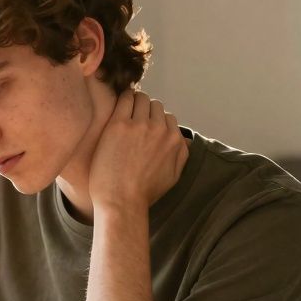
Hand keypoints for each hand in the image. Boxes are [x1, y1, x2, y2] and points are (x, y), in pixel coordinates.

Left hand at [89, 90, 188, 214]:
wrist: (121, 202)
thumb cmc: (144, 193)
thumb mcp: (173, 177)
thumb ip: (181, 155)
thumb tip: (182, 139)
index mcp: (175, 140)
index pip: (168, 117)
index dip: (156, 121)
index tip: (145, 125)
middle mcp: (160, 130)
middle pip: (155, 105)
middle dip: (145, 109)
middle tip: (133, 117)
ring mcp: (139, 125)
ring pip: (141, 98)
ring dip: (134, 101)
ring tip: (125, 111)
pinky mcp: (119, 124)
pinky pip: (124, 99)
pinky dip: (123, 97)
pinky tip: (117, 103)